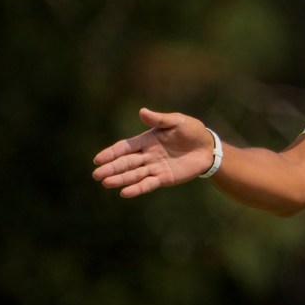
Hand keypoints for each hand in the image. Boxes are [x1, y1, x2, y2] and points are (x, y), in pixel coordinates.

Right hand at [92, 108, 214, 197]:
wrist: (208, 147)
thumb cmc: (192, 131)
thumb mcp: (177, 121)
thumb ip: (159, 119)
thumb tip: (142, 111)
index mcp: (147, 140)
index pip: (125, 147)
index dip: (111, 153)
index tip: (97, 159)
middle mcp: (147, 155)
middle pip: (126, 162)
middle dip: (111, 168)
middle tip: (96, 175)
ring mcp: (154, 167)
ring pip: (134, 174)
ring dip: (120, 179)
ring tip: (106, 183)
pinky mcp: (164, 178)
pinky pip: (148, 184)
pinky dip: (137, 188)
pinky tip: (125, 192)